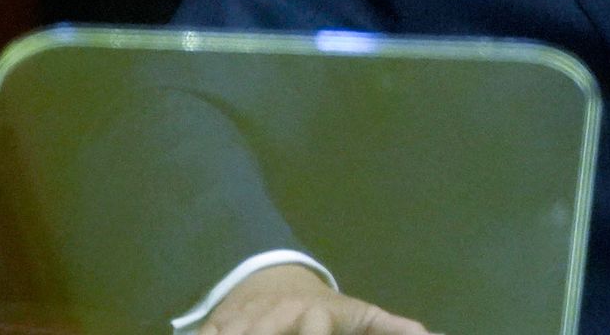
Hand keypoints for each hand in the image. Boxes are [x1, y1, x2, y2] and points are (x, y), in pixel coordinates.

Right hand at [197, 263, 434, 334]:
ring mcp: (243, 319)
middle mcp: (276, 315)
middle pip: (265, 333)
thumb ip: (394, 330)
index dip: (314, 333)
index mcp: (315, 315)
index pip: (314, 326)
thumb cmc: (328, 310)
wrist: (276, 280)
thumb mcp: (363, 318)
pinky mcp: (215, 324)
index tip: (315, 334)